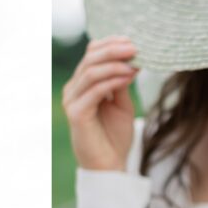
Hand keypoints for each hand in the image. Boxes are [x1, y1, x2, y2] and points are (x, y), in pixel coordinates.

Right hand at [62, 36, 138, 170]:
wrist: (110, 166)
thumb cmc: (115, 137)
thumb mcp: (122, 103)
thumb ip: (122, 81)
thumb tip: (132, 58)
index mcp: (83, 84)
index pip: (92, 53)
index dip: (111, 43)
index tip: (134, 41)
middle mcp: (74, 89)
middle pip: (90, 58)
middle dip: (114, 50)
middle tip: (136, 47)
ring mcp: (72, 101)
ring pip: (90, 71)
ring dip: (115, 64)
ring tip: (134, 62)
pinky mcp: (76, 114)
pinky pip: (94, 90)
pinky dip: (112, 81)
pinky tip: (128, 77)